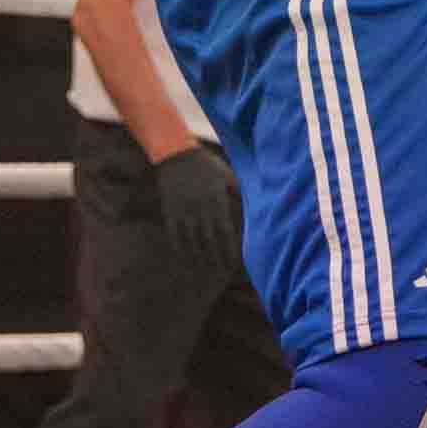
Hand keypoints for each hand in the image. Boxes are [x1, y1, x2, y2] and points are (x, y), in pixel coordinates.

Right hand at [152, 145, 238, 276]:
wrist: (176, 154)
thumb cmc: (206, 164)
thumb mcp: (226, 174)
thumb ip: (238, 190)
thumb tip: (256, 200)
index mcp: (216, 201)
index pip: (225, 232)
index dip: (228, 249)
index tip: (233, 263)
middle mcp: (200, 209)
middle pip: (209, 241)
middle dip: (215, 258)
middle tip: (221, 273)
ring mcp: (184, 211)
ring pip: (192, 241)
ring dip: (198, 258)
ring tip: (204, 271)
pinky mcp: (170, 211)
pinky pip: (174, 235)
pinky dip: (180, 249)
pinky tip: (184, 259)